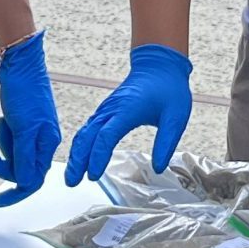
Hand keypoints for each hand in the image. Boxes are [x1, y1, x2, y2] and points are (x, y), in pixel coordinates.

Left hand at [0, 31, 61, 206]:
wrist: (21, 63)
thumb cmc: (25, 92)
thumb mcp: (23, 128)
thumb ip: (24, 158)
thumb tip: (25, 184)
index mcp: (48, 144)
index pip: (33, 180)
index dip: (16, 194)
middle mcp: (43, 141)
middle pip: (22, 169)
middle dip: (2, 162)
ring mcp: (34, 132)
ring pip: (15, 155)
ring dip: (3, 146)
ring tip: (2, 125)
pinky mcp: (24, 123)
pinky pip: (12, 141)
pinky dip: (4, 136)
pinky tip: (4, 119)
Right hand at [65, 45, 192, 185]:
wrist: (159, 65)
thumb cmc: (169, 88)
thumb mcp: (176, 116)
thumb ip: (167, 143)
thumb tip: (159, 168)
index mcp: (127, 110)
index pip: (106, 135)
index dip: (98, 156)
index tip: (94, 175)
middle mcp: (111, 109)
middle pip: (88, 136)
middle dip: (78, 160)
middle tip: (72, 182)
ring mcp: (106, 109)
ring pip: (85, 133)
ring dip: (76, 154)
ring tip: (72, 176)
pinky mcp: (106, 111)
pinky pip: (89, 129)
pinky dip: (81, 145)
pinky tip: (80, 159)